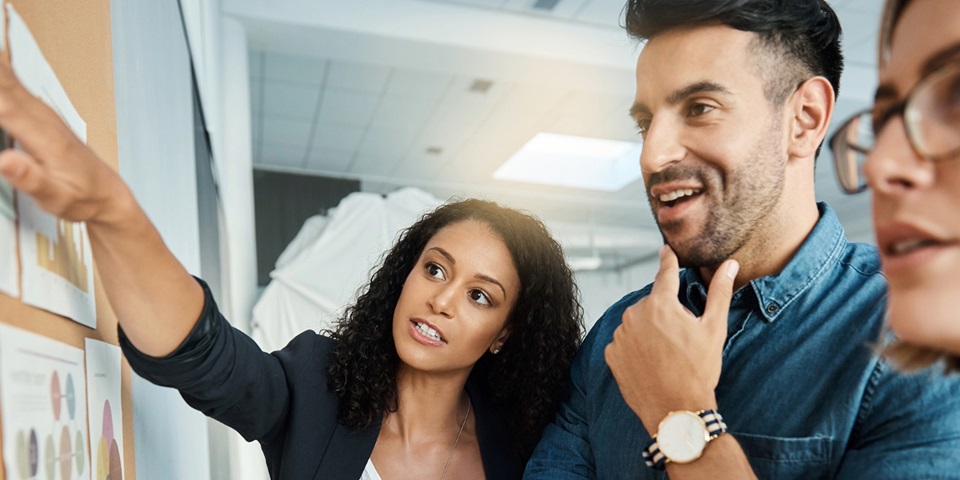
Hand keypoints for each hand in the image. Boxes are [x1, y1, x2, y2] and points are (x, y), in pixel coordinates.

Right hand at [0, 54, 129, 224]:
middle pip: (7, 86)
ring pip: (11, 82)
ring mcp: (44, 115)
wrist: (107, 194)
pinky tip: (0, 69)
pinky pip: (15, 88)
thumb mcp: (57, 196)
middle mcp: (46, 120)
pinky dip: (3, 78)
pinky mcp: (42, 116)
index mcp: (46, 137)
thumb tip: (6, 161)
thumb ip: (30, 178)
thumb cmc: (84, 196)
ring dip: (0, 72)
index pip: (4, 105)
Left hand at [604, 245, 738, 433]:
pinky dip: (635, 348)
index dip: (668, 261)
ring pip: (637, 323)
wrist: (676, 411)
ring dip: (648, 331)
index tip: (665, 250)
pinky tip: (651, 363)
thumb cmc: (698, 371)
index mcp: (660, 304)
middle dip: (664, 314)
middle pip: (651, 304)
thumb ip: (720, 292)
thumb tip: (730, 264)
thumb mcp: (714, 329)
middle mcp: (635, 315)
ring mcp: (620, 336)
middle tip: (681, 338)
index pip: (665, 274)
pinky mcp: (610, 355)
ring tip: (667, 355)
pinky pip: (624, 342)